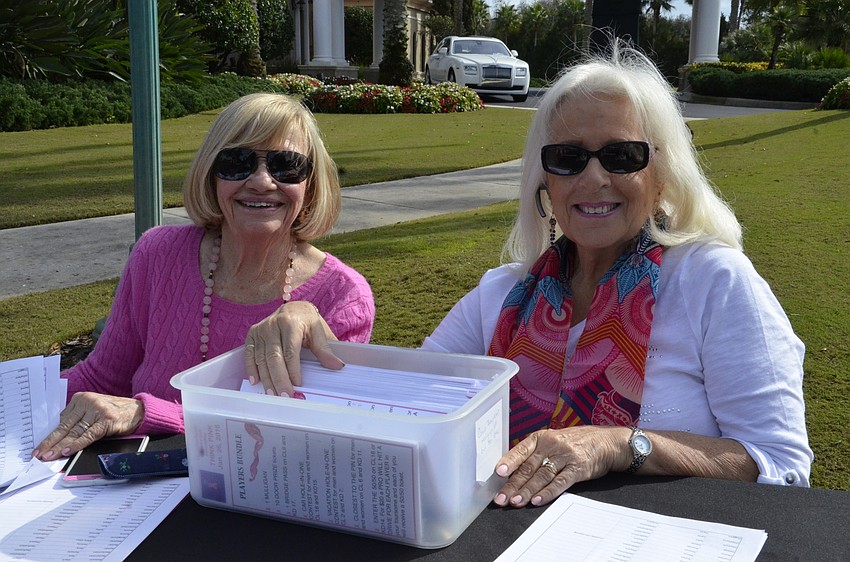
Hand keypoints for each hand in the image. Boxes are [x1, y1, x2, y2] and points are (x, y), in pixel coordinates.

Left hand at [32, 392, 144, 460]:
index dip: (50, 434)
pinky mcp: (107, 420)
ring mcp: (98, 411)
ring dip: (60, 446)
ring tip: (49, 456)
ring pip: (74, 432)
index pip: (62, 420)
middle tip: (39, 453)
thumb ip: (78, 418)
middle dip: (50, 442)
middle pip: (65, 426)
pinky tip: (66, 451)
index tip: (41, 446)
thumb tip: (59, 436)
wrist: (138, 410)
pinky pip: (88, 435)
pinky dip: (76, 444)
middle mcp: (88, 402)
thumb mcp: (93, 410)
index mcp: (81, 398)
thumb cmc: (114, 412)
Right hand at [244, 300, 342, 397]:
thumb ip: (325, 350)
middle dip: (279, 378)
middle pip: (274, 356)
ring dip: (266, 378)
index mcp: (291, 323)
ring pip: (261, 358)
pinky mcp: (253, 334)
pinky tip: (256, 382)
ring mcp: (261, 329)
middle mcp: (273, 325)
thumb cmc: (307, 322)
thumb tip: (337, 365)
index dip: (293, 369)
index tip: (298, 385)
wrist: (293, 308)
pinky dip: (251, 368)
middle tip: (284, 396)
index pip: (290, 350)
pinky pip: (249, 353)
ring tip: (272, 394)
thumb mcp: (318, 331)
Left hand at [492, 426, 630, 506]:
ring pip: (541, 476)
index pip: (521, 451)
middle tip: (501, 498)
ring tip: (515, 502)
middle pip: (529, 467)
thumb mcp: (553, 440)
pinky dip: (547, 492)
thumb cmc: (576, 443)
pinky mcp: (578, 469)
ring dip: (527, 491)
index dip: (509, 462)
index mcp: (542, 438)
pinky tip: (537, 500)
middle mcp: (552, 445)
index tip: (498, 473)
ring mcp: (565, 457)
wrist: (607, 442)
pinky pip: (560, 482)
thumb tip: (512, 472)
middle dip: (513, 484)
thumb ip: (535, 453)